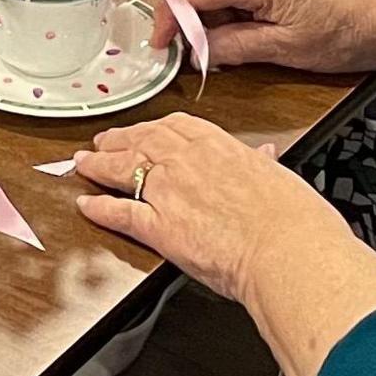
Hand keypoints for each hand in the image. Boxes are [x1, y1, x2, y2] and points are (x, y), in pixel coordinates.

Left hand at [69, 112, 331, 298]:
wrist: (286, 249)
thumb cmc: (293, 220)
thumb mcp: (280, 177)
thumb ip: (264, 164)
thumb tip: (267, 153)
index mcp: (218, 145)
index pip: (175, 127)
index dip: (152, 128)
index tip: (143, 130)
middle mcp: (186, 161)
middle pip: (141, 142)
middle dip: (118, 141)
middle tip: (101, 142)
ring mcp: (168, 190)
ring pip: (123, 170)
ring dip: (98, 166)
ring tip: (83, 164)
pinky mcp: (158, 226)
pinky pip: (120, 213)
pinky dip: (99, 209)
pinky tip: (85, 206)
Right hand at [153, 0, 375, 72]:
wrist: (371, 16)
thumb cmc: (337, 32)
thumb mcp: (283, 49)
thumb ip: (233, 47)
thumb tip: (195, 52)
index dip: (169, 17)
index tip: (165, 44)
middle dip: (171, 4)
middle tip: (175, 39)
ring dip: (188, 0)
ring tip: (201, 34)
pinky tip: (220, 22)